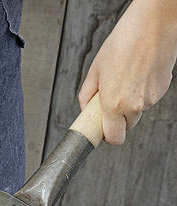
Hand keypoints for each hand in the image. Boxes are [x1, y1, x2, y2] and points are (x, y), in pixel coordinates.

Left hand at [78, 0, 176, 144]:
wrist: (153, 24)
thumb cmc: (123, 42)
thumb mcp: (95, 70)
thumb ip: (87, 96)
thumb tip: (85, 109)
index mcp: (113, 104)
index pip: (114, 138)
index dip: (108, 136)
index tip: (104, 131)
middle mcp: (134, 105)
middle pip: (126, 126)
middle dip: (118, 117)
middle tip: (112, 98)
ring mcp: (151, 98)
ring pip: (138, 111)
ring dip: (131, 102)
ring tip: (127, 78)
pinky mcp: (163, 89)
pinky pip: (149, 98)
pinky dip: (143, 91)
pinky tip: (139, 73)